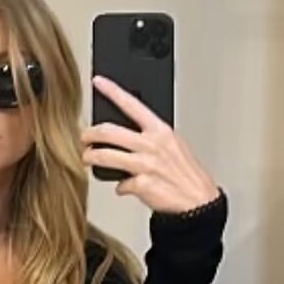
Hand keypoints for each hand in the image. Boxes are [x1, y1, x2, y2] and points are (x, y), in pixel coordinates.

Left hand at [81, 75, 219, 213]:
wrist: (198, 201)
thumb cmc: (187, 174)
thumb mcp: (173, 145)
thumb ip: (151, 137)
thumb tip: (127, 135)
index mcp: (160, 130)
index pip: (132, 104)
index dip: (112, 91)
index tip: (98, 82)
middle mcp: (151, 144)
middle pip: (109, 132)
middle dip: (89, 134)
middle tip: (84, 138)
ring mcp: (145, 164)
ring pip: (105, 156)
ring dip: (91, 158)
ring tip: (88, 159)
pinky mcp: (141, 184)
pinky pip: (120, 184)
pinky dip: (119, 187)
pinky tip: (123, 187)